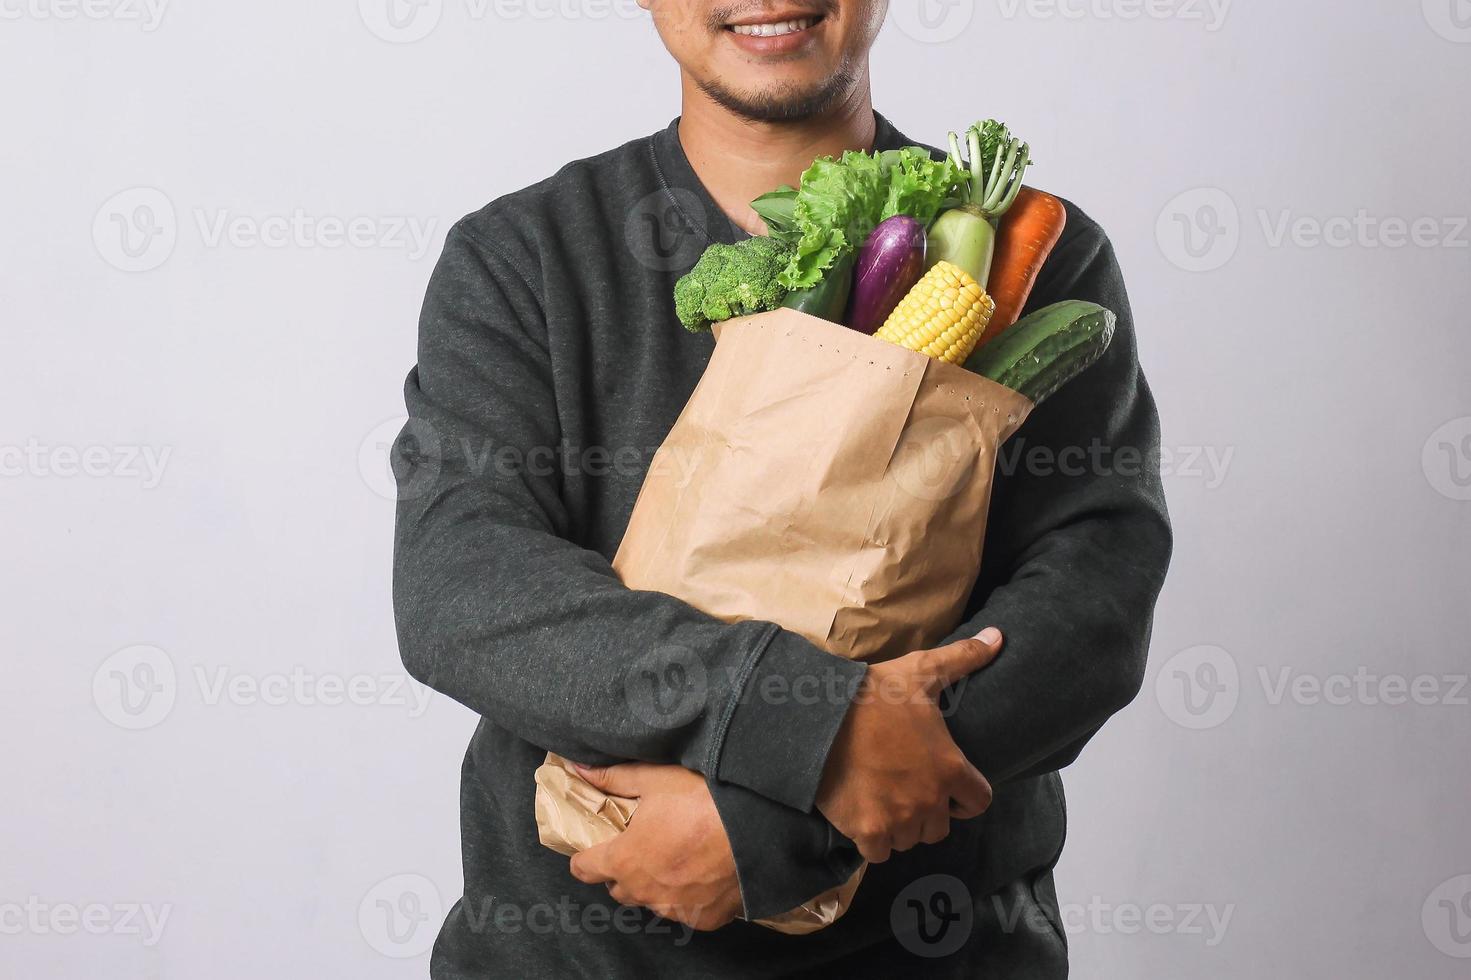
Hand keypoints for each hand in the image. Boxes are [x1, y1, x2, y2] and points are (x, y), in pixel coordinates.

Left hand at [569, 762, 743, 931]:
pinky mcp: (705, 919)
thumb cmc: (703, 799)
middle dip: (624, 870)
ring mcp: (676, 909)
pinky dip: (689, 896)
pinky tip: (703, 872)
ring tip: (678, 856)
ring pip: (653, 901)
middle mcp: (645, 892)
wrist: (759, 826)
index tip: (596, 847)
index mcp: (626, 860)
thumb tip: (580, 769)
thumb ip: (614, 778)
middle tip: (644, 844)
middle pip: (619, 888)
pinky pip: (686, 911)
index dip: (586, 856)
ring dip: (656, 884)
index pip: (584, 869)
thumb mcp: (656, 779)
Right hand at [815, 628, 1003, 863]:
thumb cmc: (874, 694)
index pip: (979, 802)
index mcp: (950, 768)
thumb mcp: (921, 671)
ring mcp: (898, 819)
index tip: (948, 785)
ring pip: (910, 840)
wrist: (819, 718)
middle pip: (940, 827)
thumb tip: (1000, 636)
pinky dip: (873, 841)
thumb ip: (963, 658)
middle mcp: (930, 800)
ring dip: (901, 826)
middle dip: (928, 812)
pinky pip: (879, 852)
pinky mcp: (866, 831)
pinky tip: (864, 817)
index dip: (965, 795)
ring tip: (884, 800)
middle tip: (907, 789)